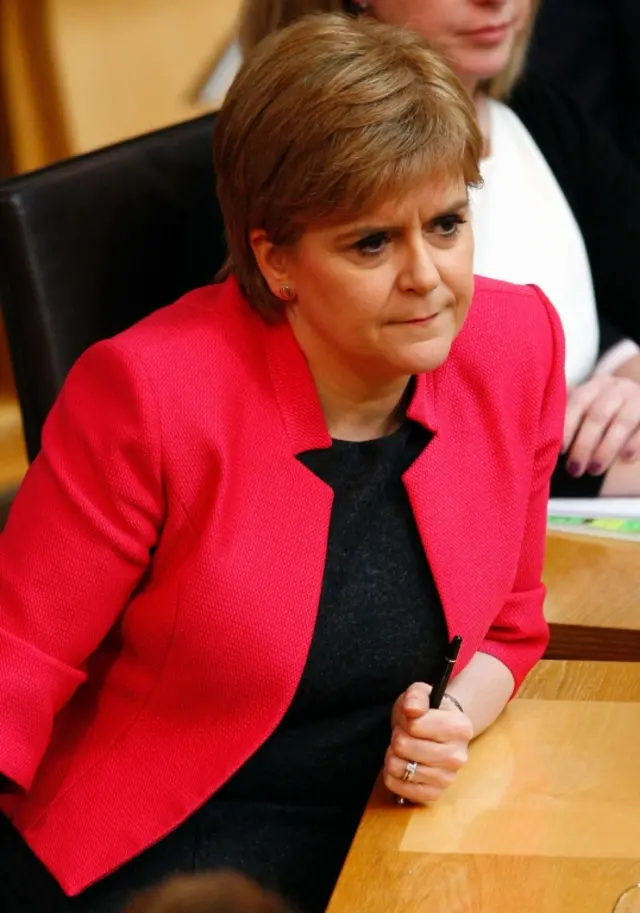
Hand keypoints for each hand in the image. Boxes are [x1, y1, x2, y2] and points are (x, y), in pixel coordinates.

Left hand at [384, 682, 472, 804]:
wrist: (441, 734)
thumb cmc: (427, 713)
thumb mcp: (421, 694)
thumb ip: (416, 696)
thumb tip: (411, 709)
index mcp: (460, 727)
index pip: (413, 725)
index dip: (405, 720)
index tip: (411, 720)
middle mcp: (458, 757)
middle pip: (403, 746)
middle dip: (398, 737)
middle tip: (406, 735)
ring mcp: (447, 779)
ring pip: (398, 767)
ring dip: (393, 755)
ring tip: (405, 750)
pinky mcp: (434, 795)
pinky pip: (398, 787)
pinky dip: (392, 775)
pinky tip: (403, 765)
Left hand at [563, 375, 639, 476]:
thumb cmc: (606, 412)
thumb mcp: (589, 408)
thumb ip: (571, 416)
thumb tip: (544, 439)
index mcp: (596, 385)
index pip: (578, 401)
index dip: (568, 426)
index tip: (560, 450)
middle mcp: (619, 388)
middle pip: (598, 415)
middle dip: (584, 445)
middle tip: (574, 470)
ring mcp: (638, 398)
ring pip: (622, 422)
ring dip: (606, 449)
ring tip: (594, 470)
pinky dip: (634, 444)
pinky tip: (625, 459)